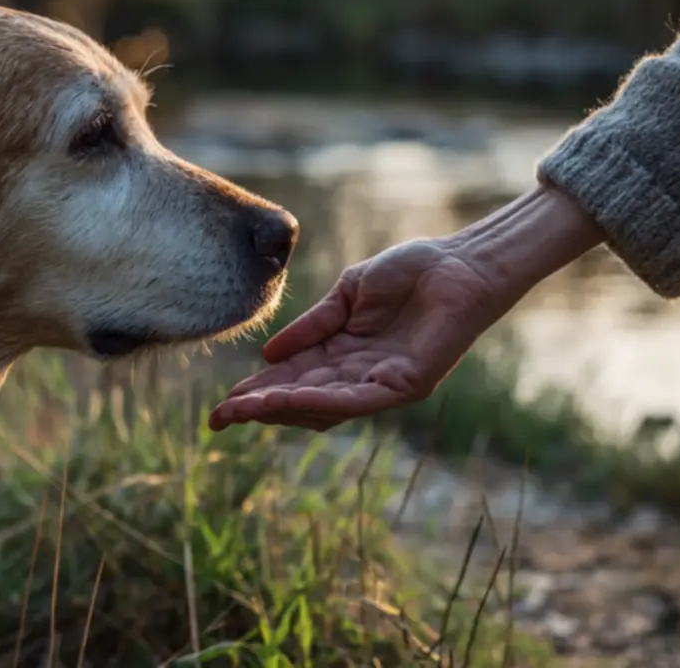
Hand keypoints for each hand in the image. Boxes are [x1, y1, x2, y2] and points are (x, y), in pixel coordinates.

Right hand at [207, 238, 500, 431]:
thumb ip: (314, 324)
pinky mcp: (405, 385)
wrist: (459, 263)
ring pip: (323, 406)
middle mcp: (361, 375)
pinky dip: (320, 401)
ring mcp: (383, 384)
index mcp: (344, 352)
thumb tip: (267, 356)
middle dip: (260, 408)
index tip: (224, 403)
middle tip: (220, 417)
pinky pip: (356, 399)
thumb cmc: (412, 271)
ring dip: (281, 409)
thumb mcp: (348, 293)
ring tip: (243, 410)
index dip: (258, 390)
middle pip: (301, 400)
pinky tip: (289, 399)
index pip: (293, 377)